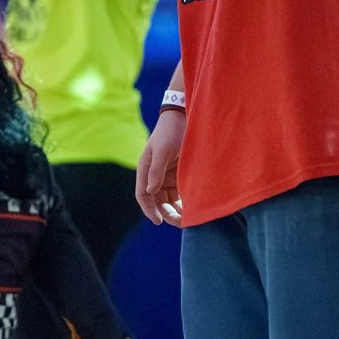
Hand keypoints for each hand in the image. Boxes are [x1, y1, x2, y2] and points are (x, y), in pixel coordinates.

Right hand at [136, 108, 184, 224]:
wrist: (185, 116)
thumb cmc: (170, 131)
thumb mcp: (162, 150)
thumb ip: (156, 171)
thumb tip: (150, 192)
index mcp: (145, 169)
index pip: (143, 195)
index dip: (149, 209)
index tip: (159, 221)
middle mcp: (155, 175)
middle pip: (157, 200)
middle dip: (166, 213)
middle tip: (180, 222)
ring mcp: (167, 175)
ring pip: (169, 199)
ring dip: (176, 209)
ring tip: (188, 218)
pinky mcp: (180, 174)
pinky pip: (181, 192)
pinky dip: (185, 201)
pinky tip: (194, 207)